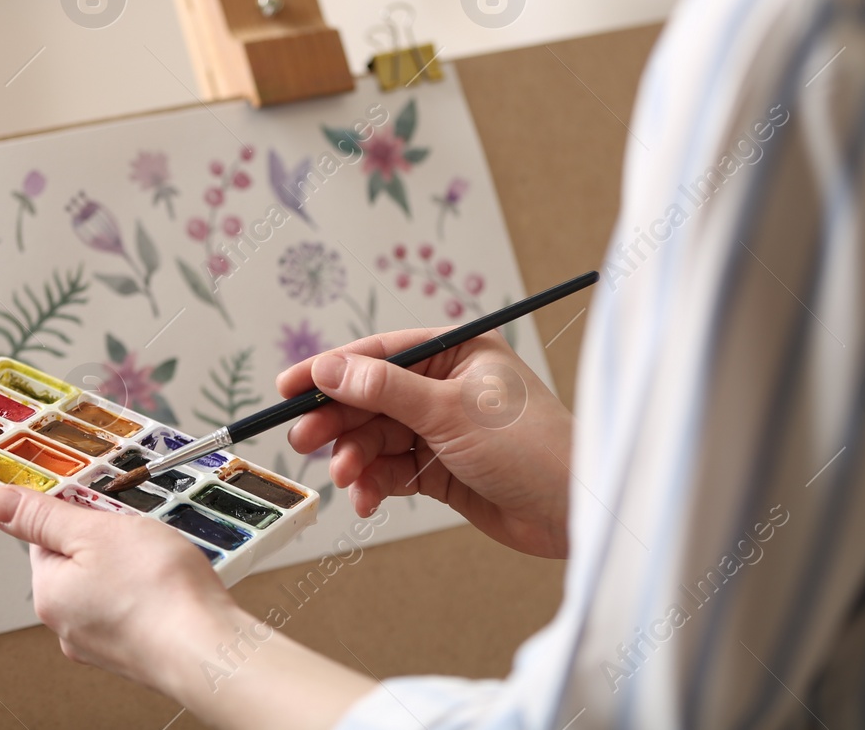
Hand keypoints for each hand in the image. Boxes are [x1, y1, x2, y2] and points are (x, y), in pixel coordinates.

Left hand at [0, 486, 374, 729]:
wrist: (206, 647)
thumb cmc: (157, 591)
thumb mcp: (95, 532)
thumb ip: (44, 517)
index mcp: (49, 594)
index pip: (45, 537)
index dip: (76, 511)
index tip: (102, 500)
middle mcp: (68, 624)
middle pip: (78, 561)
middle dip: (108, 538)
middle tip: (137, 526)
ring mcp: (102, 642)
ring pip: (108, 584)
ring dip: (131, 564)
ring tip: (160, 555)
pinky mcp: (135, 650)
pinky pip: (133, 607)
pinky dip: (148, 591)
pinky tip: (170, 582)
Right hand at [276, 328, 571, 558]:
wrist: (576, 513)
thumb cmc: (531, 447)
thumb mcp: (449, 411)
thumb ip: (384, 389)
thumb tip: (329, 368)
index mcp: (456, 352)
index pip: (379, 354)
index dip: (330, 370)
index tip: (288, 388)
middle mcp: (446, 386)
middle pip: (371, 397)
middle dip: (339, 421)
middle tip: (306, 441)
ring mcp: (443, 429)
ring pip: (377, 437)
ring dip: (356, 458)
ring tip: (348, 478)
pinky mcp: (442, 469)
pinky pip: (392, 469)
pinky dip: (374, 483)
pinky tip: (366, 498)